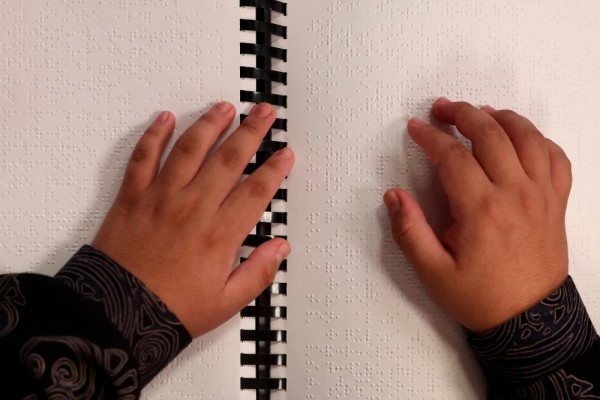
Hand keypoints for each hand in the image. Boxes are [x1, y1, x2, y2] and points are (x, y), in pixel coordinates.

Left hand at [91, 102, 293, 337]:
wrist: (115, 316)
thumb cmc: (169, 310)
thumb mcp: (226, 302)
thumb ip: (258, 272)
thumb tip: (280, 247)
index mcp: (219, 235)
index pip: (256, 191)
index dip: (274, 169)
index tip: (285, 154)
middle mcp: (193, 208)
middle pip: (229, 158)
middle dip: (251, 131)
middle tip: (264, 112)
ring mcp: (161, 198)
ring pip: (190, 149)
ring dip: (210, 124)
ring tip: (225, 107)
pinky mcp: (132, 197)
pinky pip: (144, 156)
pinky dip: (155, 134)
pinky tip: (166, 118)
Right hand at [384, 98, 570, 333]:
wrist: (530, 321)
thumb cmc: (483, 297)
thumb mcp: (433, 272)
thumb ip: (409, 231)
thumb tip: (394, 196)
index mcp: (482, 211)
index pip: (454, 157)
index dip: (432, 137)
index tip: (417, 127)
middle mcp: (515, 195)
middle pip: (491, 134)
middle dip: (463, 114)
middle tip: (443, 109)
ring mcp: (541, 196)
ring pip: (527, 137)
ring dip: (502, 117)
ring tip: (481, 111)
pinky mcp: (556, 203)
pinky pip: (556, 158)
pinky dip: (539, 139)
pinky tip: (523, 136)